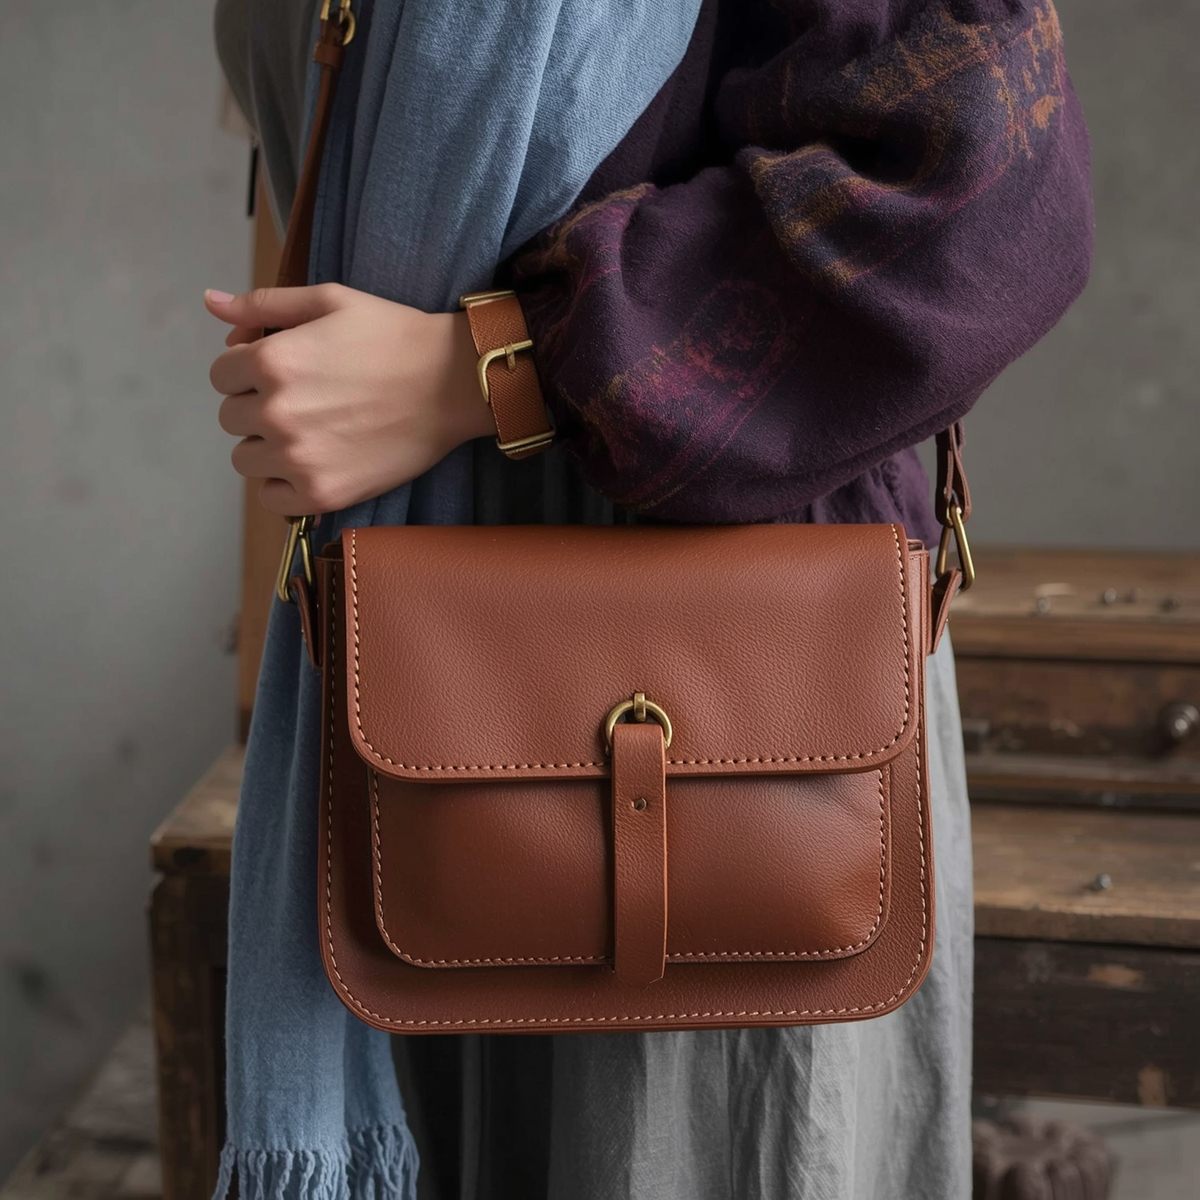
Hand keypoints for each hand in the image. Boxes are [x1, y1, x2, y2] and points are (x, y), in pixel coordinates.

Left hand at [204, 284, 492, 514]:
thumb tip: (209, 303)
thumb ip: (264, 304)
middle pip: (231, 417)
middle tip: (306, 401)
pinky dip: (284, 484)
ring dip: (268, 446)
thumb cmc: (392, 335)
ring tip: (311, 433)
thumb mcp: (330, 301)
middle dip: (258, 405)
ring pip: (246, 459)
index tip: (286, 372)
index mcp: (270, 361)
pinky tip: (313, 463)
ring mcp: (297, 458)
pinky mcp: (323, 493)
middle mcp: (275, 413)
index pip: (221, 374)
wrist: (452, 384)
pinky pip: (272, 498)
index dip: (249, 370)